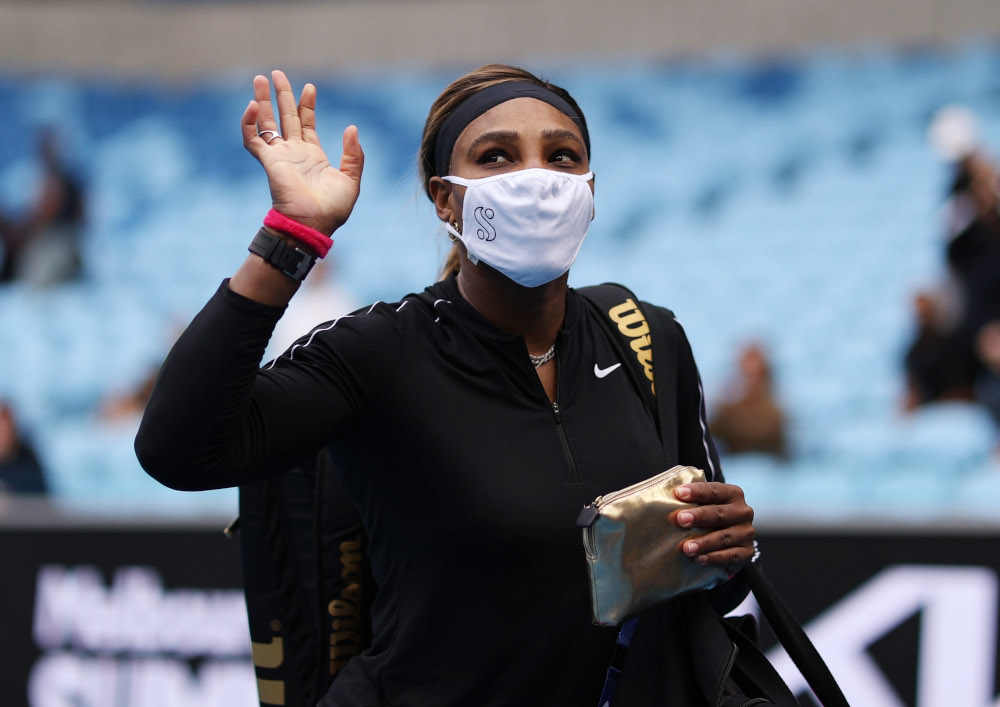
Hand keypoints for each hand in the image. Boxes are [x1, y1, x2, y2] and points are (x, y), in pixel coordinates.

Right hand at [241, 70, 363, 235]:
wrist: (314, 223)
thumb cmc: (333, 208)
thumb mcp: (351, 179)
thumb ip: (354, 154)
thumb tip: (351, 127)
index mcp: (313, 156)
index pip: (306, 123)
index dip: (307, 105)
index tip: (310, 87)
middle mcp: (294, 153)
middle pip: (285, 117)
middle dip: (282, 95)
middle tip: (277, 74)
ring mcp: (280, 156)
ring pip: (267, 122)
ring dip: (262, 101)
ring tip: (261, 79)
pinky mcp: (268, 161)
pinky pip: (253, 138)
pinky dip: (249, 122)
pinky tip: (253, 105)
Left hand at [673, 482, 755, 570]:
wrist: (730, 540)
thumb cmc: (709, 516)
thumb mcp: (704, 504)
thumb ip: (691, 500)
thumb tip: (665, 498)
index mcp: (733, 494)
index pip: (714, 490)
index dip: (697, 491)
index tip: (679, 493)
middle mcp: (743, 512)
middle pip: (719, 513)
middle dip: (699, 516)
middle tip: (680, 520)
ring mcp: (746, 532)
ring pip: (724, 537)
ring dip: (703, 542)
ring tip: (686, 548)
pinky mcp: (747, 552)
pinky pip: (730, 556)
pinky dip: (713, 558)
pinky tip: (698, 559)